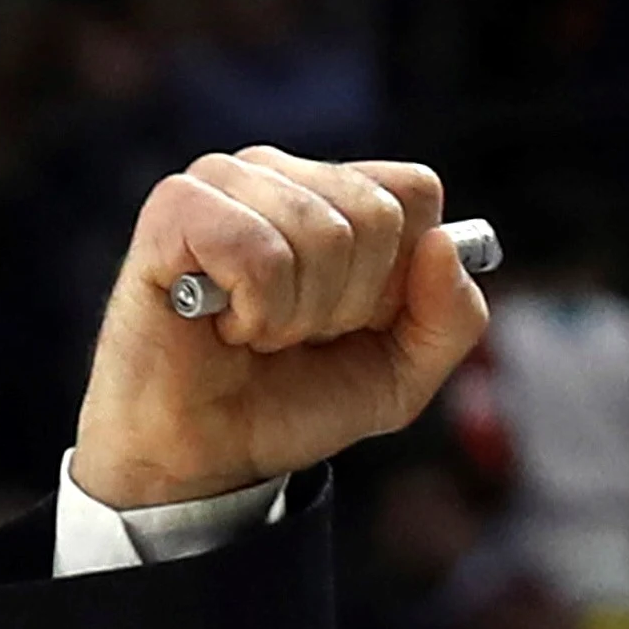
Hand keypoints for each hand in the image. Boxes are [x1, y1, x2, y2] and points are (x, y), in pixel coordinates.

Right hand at [70, 152, 487, 511]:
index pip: (414, 193)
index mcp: (334, 194)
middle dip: (347, 305)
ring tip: (255, 331)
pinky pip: (258, 251)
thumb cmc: (291, 401)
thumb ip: (452, 318)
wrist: (206, 455)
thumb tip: (442, 244)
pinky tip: (223, 323)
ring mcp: (223, 182)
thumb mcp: (402, 374)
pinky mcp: (175, 210)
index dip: (398, 279)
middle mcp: (280, 173)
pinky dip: (255, 311)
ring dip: (297, 316)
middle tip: (295, 333)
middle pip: (374, 215)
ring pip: (320, 233)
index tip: (353, 322)